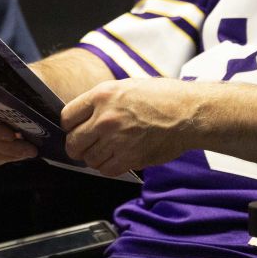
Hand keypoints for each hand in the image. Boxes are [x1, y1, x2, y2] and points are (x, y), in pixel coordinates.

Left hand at [59, 78, 200, 176]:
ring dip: (96, 158)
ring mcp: (116, 139)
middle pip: (73, 142)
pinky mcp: (129, 157)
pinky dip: (109, 168)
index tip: (77, 129)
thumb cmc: (164, 97)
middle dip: (78, 146)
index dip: (71, 126)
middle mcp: (105, 118)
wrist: (189, 113)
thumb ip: (104, 101)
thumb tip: (86, 117)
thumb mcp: (127, 86)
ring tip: (109, 151)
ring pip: (89, 159)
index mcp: (103, 95)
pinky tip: (119, 158)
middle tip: (87, 146)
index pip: (67, 117)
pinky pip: (106, 170)